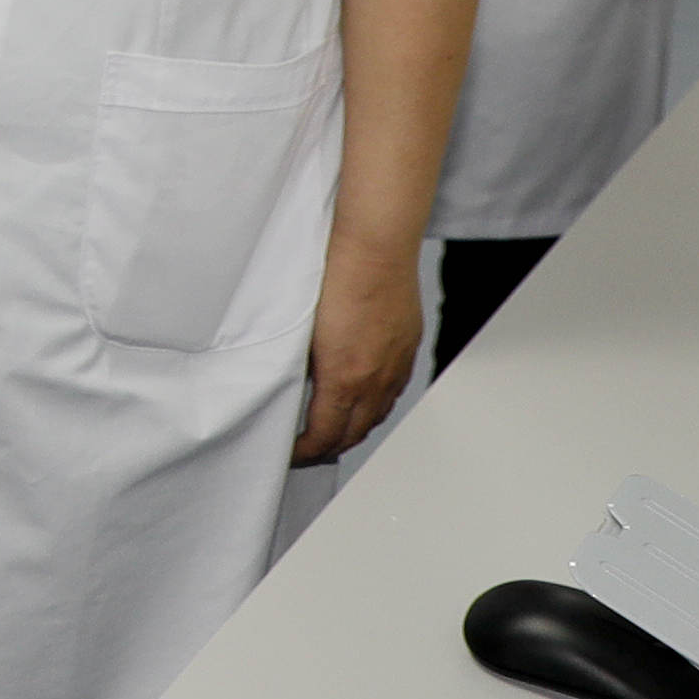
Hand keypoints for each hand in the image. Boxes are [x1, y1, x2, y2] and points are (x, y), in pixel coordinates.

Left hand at [295, 247, 419, 463]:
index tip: (291, 453)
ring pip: (377, 415)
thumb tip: (296, 386)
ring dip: (355, 429)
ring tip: (335, 432)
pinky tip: (364, 400)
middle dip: (330, 448)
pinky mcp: (407, 348)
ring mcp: (395, 365)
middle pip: (354, 433)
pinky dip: (376, 405)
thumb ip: (301, 365)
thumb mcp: (301, 330)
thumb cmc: (332, 276)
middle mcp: (375, 379)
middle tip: (310, 451)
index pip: (325, 435)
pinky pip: (393, 391)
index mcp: (344, 378)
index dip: (305, 451)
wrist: (373, 246)